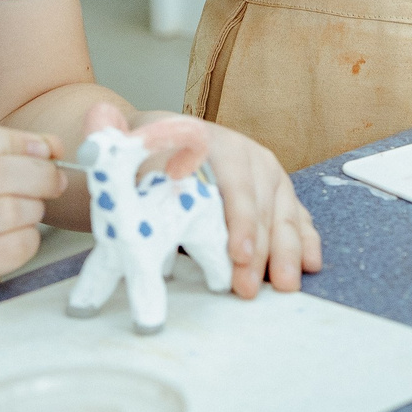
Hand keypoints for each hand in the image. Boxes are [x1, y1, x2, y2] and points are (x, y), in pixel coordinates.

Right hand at [0, 120, 65, 311]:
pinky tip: (22, 234)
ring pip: (9, 211)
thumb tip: (52, 146)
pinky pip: (14, 247)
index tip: (44, 150)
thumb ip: (7, 148)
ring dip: (35, 208)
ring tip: (32, 208)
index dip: (18, 141)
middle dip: (40, 175)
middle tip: (55, 180)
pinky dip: (30, 238)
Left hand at [92, 102, 320, 298]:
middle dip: (261, 250)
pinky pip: (298, 217)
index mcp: (216, 142)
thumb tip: (101, 123)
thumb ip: (114, 137)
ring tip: (286, 285)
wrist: (164, 142)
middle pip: (262, 205)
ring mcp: (269, 175)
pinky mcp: (278, 195)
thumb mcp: (131, 143)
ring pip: (285, 213)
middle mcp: (250, 155)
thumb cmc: (148, 150)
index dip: (240, 219)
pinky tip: (310, 264)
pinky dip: (305, 240)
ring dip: (287, 251)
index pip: (234, 182)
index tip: (238, 254)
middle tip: (251, 288)